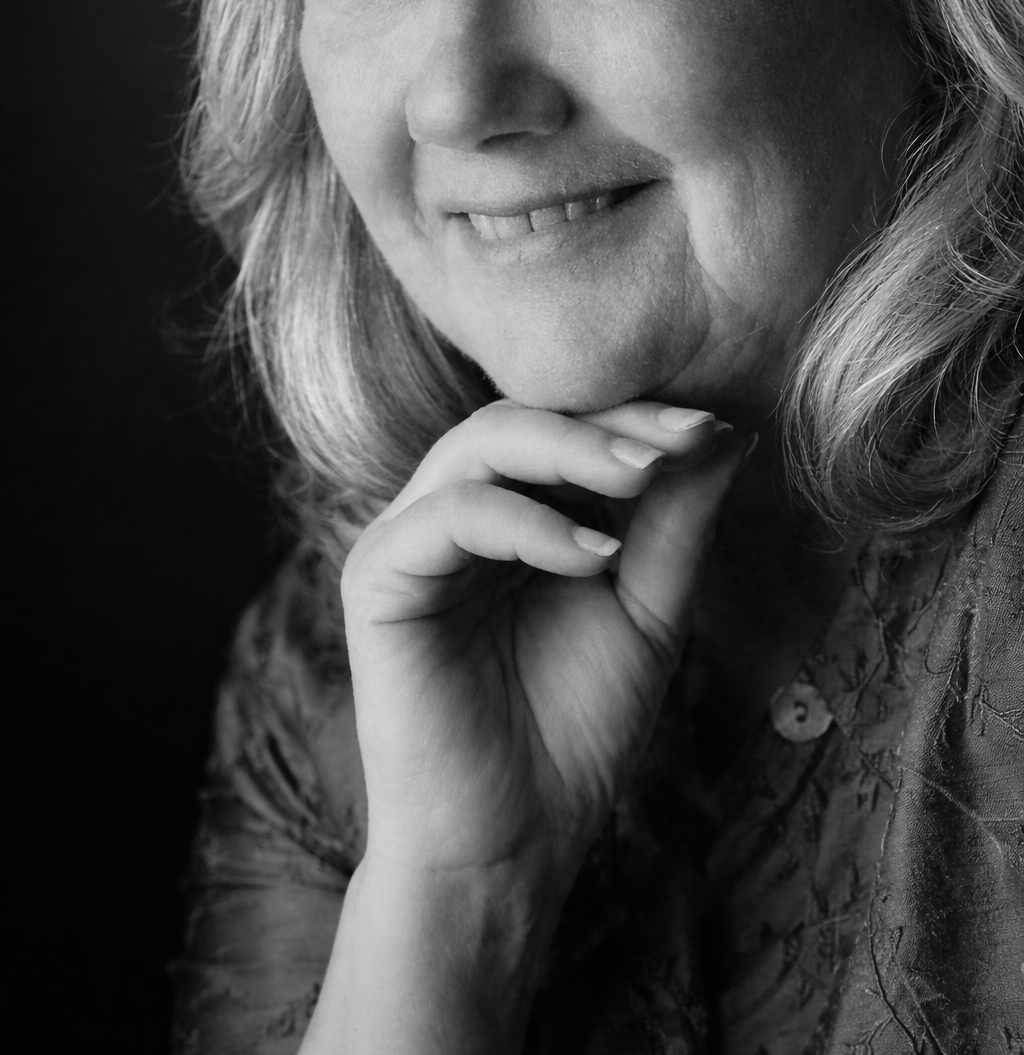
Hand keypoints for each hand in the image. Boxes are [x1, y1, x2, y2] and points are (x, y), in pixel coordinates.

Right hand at [341, 400, 751, 893]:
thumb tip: (730, 434)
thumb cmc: (572, 733)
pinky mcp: (376, 577)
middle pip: (518, 418)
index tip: (714, 425)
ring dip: (572, 451)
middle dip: (607, 423)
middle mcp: (448, 513)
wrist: (510, 844)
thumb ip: (675, 524)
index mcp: (504, 514)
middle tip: (683, 437)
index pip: (562, 429)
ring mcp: (407, 540)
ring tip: (647, 478)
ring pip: (479, 446)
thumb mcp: (646, 613)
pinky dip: (527, 522)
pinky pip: (450, 515)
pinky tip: (595, 556)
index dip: (634, 418)